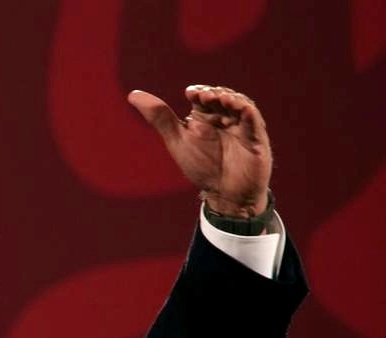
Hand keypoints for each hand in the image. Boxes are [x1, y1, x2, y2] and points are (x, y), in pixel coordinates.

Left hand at [128, 85, 271, 215]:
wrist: (224, 194)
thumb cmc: (202, 166)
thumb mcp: (178, 140)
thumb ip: (159, 117)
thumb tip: (133, 94)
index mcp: (206, 117)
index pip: (203, 96)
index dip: (198, 92)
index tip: (190, 93)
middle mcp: (225, 117)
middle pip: (221, 96)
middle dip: (213, 93)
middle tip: (203, 96)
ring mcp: (242, 126)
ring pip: (239, 103)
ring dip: (230, 98)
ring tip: (218, 98)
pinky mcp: (256, 136)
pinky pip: (253, 119)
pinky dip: (246, 110)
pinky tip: (237, 107)